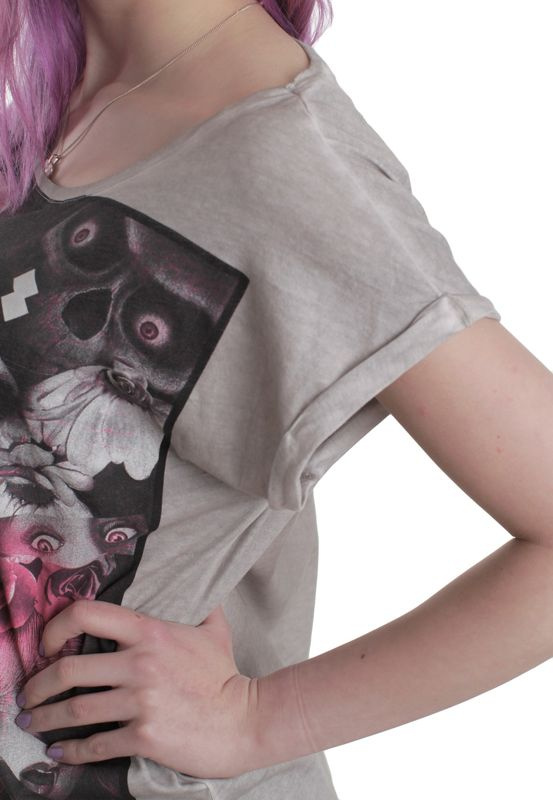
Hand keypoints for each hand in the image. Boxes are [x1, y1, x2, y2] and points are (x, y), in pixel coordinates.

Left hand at [14, 599, 259, 778]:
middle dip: (37, 685)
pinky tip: (61, 753)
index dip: (56, 627)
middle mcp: (140, 663)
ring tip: (34, 723)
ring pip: (74, 710)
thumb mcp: (213, 628)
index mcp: (150, 631)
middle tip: (27, 696)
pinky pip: (96, 744)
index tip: (46, 644)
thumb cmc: (225, 674)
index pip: (87, 614)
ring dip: (46, 719)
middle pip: (68, 669)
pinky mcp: (143, 736)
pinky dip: (72, 751)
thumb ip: (198, 602)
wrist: (244, 720)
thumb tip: (196, 583)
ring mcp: (140, 701)